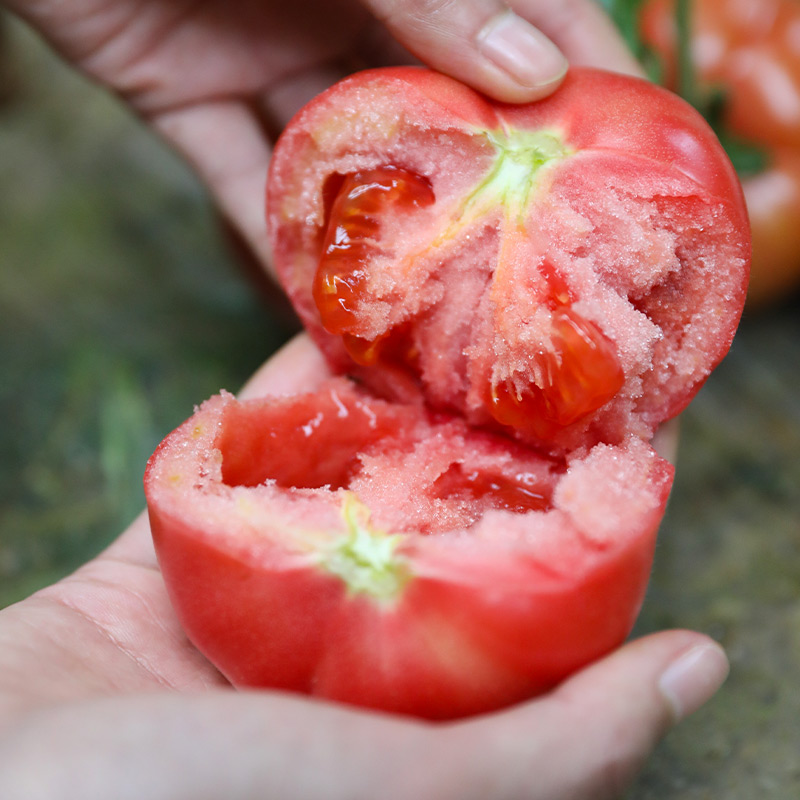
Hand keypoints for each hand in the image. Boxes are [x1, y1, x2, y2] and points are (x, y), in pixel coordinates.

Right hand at [0, 336, 727, 799]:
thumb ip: (554, 746)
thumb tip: (699, 667)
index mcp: (415, 722)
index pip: (536, 604)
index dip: (586, 511)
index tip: (624, 419)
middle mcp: (346, 659)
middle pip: (440, 525)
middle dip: (485, 435)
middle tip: (533, 339)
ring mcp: (259, 599)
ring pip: (343, 477)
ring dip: (385, 401)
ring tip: (437, 315)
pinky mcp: (179, 553)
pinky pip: (246, 456)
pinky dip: (283, 396)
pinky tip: (329, 330)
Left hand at [4, 0, 640, 275]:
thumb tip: (536, 71)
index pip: (514, 4)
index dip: (579, 73)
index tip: (630, 149)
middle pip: (431, 101)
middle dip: (477, 178)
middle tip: (529, 258)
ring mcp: (264, 50)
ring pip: (338, 158)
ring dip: (375, 229)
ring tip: (431, 307)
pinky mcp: (186, 93)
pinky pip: (239, 178)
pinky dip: (270, 238)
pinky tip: (315, 304)